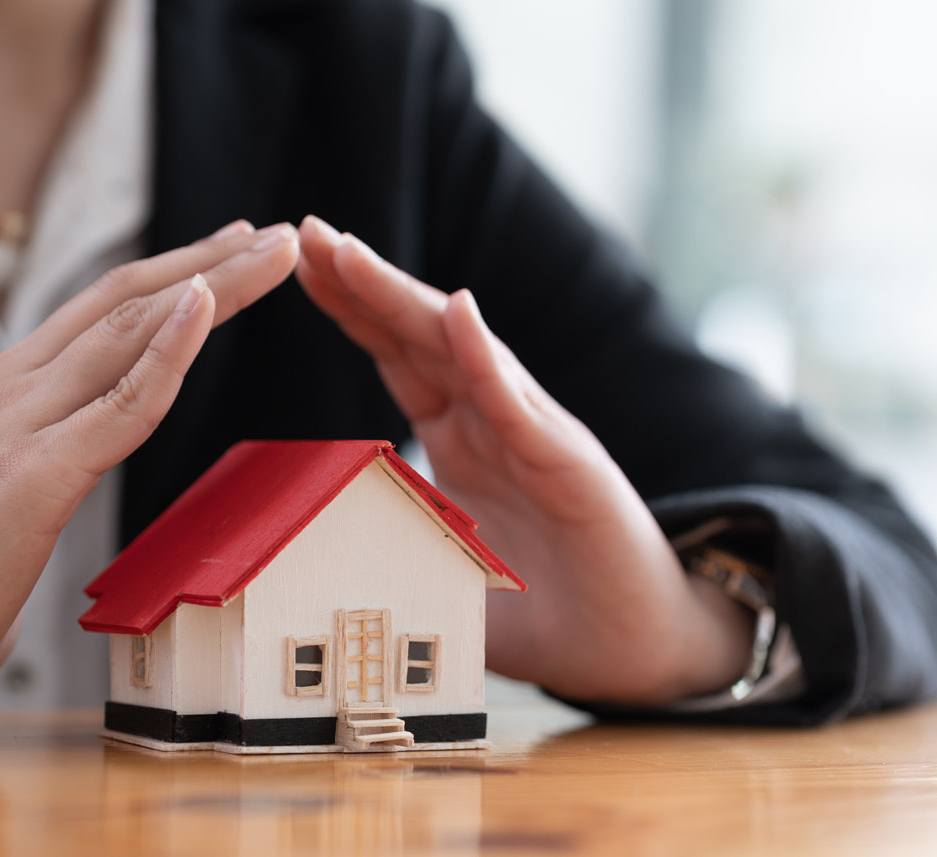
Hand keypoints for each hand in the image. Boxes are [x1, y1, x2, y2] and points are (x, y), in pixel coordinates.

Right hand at [0, 221, 299, 720]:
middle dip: (210, 262)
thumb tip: (79, 475)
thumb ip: (50, 468)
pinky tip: (209, 303)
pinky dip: (172, 348)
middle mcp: (9, 387)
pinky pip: (123, 401)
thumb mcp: (9, 502)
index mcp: (2, 390)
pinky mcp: (34, 472)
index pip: (100, 310)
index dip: (171, 274)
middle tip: (279, 234)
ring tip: (277, 251)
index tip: (232, 252)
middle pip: (125, 301)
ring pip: (134, 331)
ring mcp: (19, 423)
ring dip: (216, 284)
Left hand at [294, 216, 751, 704]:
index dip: (353, 310)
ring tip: (350, 254)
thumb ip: (396, 565)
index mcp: (466, 442)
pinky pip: (518, 405)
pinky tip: (455, 311)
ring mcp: (535, 436)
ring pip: (462, 352)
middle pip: (420, 337)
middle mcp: (498, 422)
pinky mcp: (569, 465)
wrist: (637, 649)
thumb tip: (315, 585)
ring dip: (405, 300)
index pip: (400, 358)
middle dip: (362, 283)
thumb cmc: (551, 615)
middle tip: (306, 230)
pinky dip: (485, 358)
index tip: (299, 265)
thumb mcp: (447, 585)